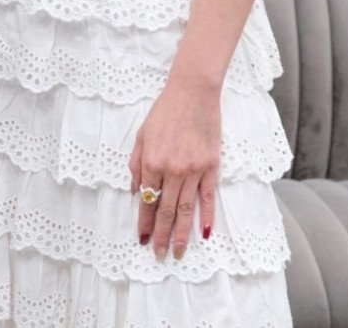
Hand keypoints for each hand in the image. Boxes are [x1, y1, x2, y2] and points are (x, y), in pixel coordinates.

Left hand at [129, 80, 219, 261]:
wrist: (192, 93)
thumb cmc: (164, 112)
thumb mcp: (142, 135)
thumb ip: (136, 164)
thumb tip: (136, 191)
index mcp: (152, 162)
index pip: (148, 200)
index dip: (145, 222)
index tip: (143, 240)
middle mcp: (172, 170)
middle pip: (166, 210)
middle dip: (161, 235)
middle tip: (160, 255)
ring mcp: (193, 170)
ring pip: (186, 209)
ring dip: (181, 233)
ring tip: (178, 252)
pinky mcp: (211, 166)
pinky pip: (208, 197)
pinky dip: (207, 216)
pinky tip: (206, 233)